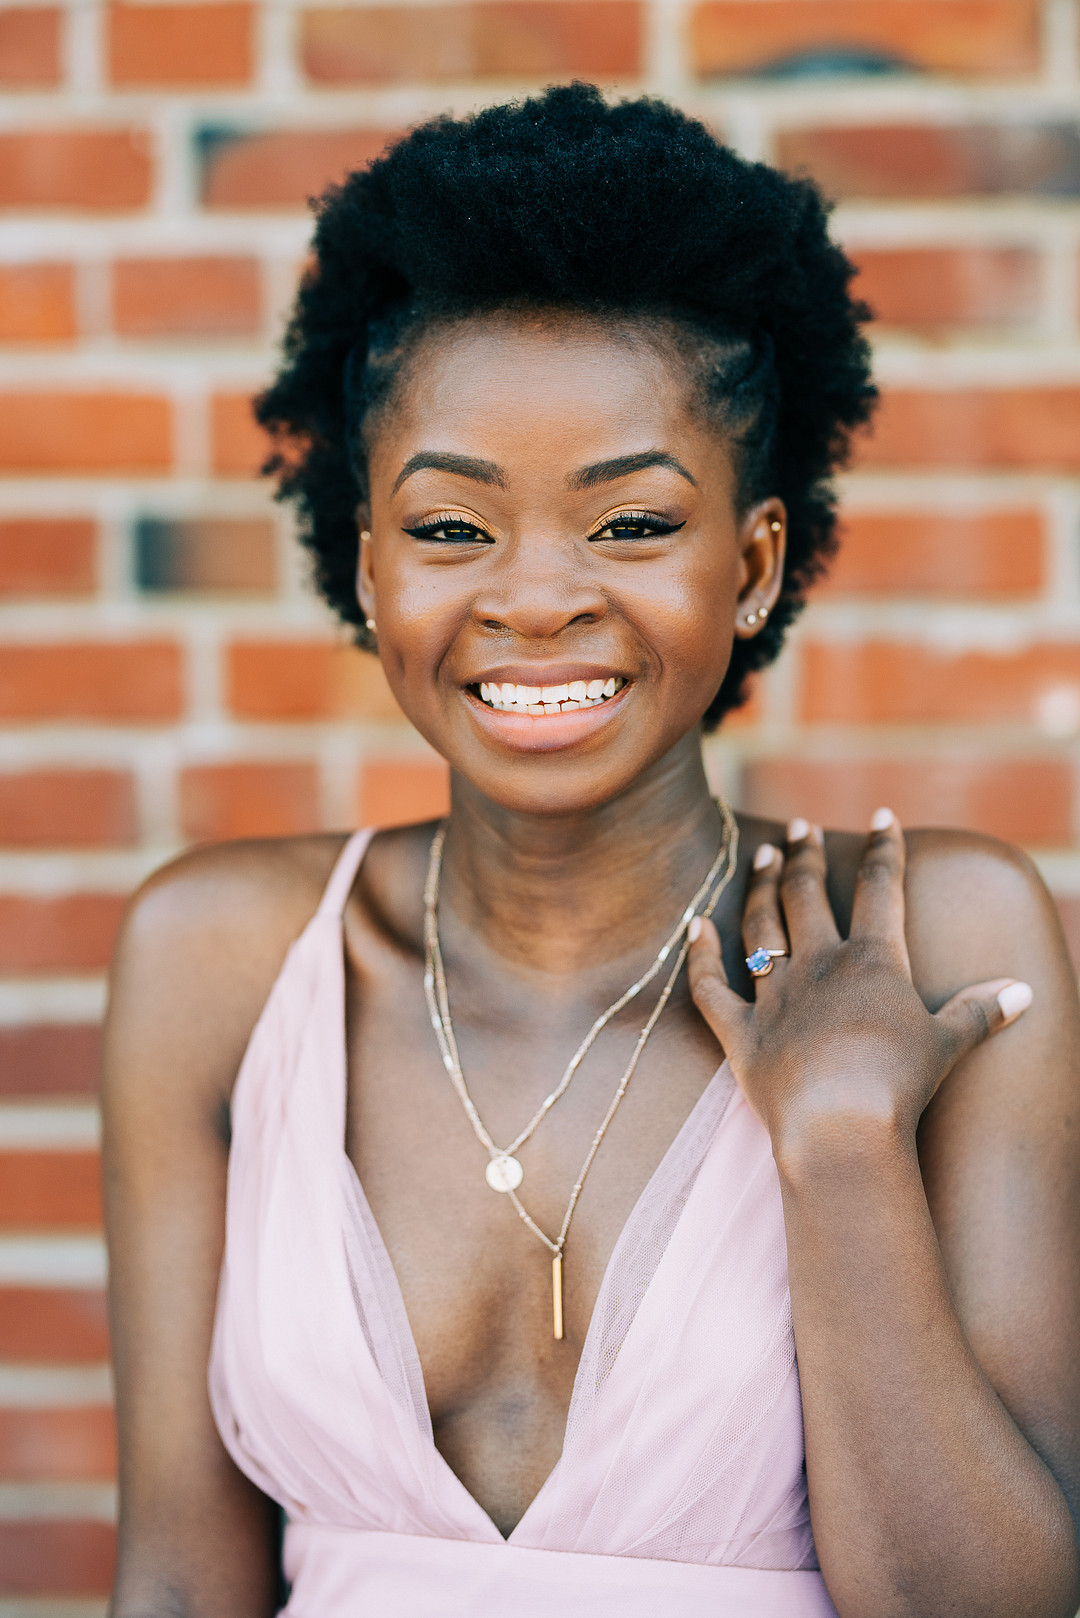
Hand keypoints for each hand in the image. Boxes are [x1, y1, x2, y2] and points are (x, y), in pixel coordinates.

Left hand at [687, 810, 1033, 1157]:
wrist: (840, 1126)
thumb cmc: (900, 1087)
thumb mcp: (947, 1043)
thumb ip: (979, 1011)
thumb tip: (1022, 990)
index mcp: (872, 960)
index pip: (881, 887)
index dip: (884, 849)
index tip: (882, 817)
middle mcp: (818, 965)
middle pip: (808, 894)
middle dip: (806, 854)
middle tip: (800, 827)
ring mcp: (774, 994)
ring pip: (761, 925)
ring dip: (761, 887)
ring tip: (763, 857)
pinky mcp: (740, 1030)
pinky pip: (710, 985)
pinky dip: (698, 954)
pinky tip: (694, 925)